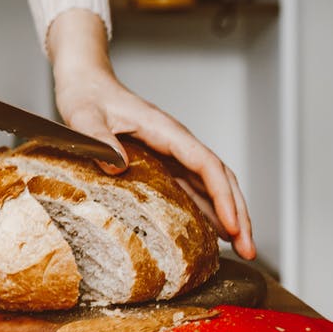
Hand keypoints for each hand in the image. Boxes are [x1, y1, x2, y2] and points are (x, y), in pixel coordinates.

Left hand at [47, 9, 255, 259]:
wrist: (84, 82)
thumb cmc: (86, 95)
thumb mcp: (83, 116)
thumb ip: (99, 139)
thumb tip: (117, 165)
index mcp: (165, 131)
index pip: (206, 165)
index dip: (223, 196)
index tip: (233, 225)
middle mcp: (175, 142)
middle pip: (220, 178)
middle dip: (238, 213)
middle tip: (249, 249)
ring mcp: (171, 152)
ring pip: (211, 185)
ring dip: (228, 215)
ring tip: (241, 248)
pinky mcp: (161, 161)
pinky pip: (191, 187)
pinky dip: (207, 209)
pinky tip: (213, 232)